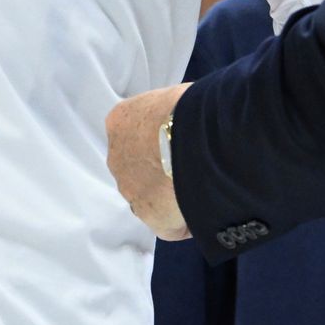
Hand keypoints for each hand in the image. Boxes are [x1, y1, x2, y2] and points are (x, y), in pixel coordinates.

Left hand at [105, 84, 191, 240]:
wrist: (199, 138)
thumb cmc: (191, 108)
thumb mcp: (173, 97)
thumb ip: (168, 114)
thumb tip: (185, 123)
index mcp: (120, 122)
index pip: (136, 135)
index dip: (160, 140)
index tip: (181, 142)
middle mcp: (117, 158)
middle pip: (139, 168)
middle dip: (162, 169)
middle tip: (193, 165)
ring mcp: (131, 190)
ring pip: (151, 197)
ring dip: (172, 195)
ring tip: (204, 187)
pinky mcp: (153, 219)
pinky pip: (170, 226)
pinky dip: (186, 223)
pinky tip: (207, 210)